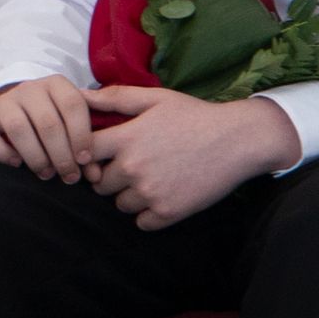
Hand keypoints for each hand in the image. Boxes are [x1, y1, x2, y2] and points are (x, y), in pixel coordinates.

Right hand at [0, 74, 102, 181]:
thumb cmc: (54, 118)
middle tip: (68, 176)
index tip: (84, 160)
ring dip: (36, 157)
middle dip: (61, 155)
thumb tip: (94, 175)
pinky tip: (17, 163)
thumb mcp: (72, 122)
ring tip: (46, 174)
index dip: (81, 135)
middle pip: (47, 122)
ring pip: (19, 129)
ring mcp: (5, 101)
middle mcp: (29, 88)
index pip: (73, 105)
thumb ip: (86, 145)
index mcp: (56, 84)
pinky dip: (2, 153)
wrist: (19, 106)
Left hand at [82, 88, 297, 231]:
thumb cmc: (195, 116)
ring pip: (120, 204)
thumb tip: (81, 95)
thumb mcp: (156, 98)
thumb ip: (116, 97)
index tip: (102, 154)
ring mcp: (150, 193)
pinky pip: (141, 222)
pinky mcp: (167, 212)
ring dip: (129, 196)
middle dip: (110, 177)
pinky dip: (149, 213)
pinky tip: (163, 195)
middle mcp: (132, 168)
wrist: (237, 140)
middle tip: (133, 166)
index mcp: (126, 138)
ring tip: (152, 179)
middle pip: (99, 184)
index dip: (88, 155)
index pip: (84, 153)